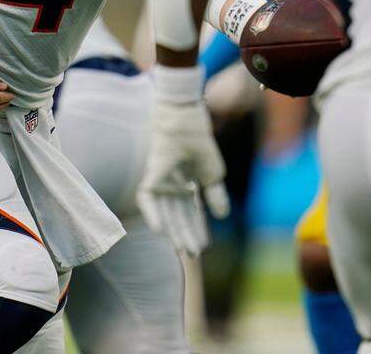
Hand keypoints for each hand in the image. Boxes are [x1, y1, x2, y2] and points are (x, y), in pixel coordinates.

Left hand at [138, 100, 230, 255]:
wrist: (186, 115)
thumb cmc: (197, 138)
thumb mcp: (212, 171)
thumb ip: (214, 194)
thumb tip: (222, 216)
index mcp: (185, 183)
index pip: (190, 212)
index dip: (196, 229)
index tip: (202, 247)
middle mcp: (170, 185)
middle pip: (177, 216)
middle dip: (185, 234)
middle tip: (192, 254)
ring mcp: (160, 179)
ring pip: (164, 211)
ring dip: (173, 230)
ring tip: (181, 248)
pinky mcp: (151, 173)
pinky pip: (148, 198)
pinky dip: (152, 213)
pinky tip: (160, 230)